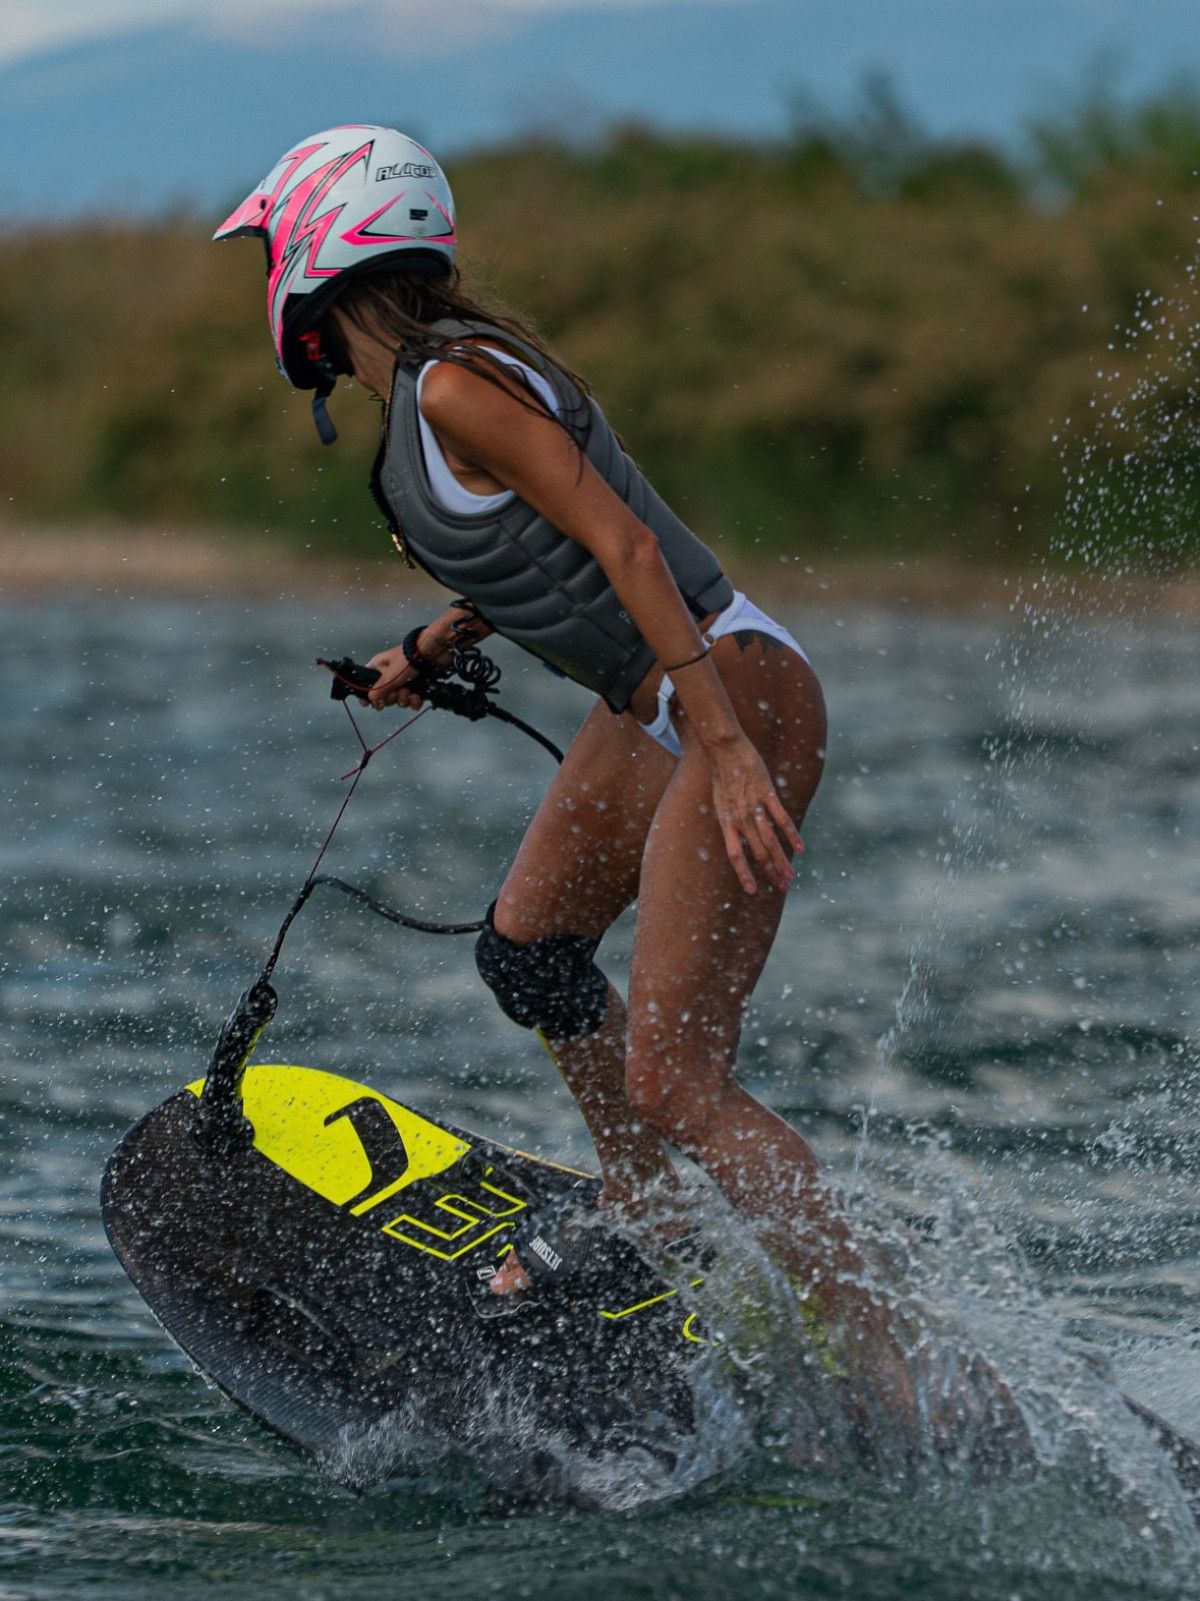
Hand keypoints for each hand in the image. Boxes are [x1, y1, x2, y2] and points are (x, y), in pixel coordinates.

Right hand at [365, 644, 423, 709]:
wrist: (434, 652)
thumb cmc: (410, 656)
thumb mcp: (391, 675)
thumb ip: (380, 689)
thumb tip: (372, 698)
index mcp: (380, 667)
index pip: (369, 683)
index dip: (370, 694)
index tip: (373, 703)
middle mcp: (391, 673)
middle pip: (385, 695)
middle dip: (392, 697)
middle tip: (396, 692)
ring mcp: (404, 679)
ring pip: (399, 698)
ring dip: (404, 699)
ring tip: (409, 692)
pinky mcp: (417, 685)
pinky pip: (412, 699)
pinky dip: (415, 701)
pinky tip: (417, 697)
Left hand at [707, 736, 801, 893]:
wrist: (724, 749)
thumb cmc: (722, 775)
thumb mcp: (720, 802)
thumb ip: (731, 821)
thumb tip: (740, 839)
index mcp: (726, 821)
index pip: (735, 855)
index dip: (743, 874)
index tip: (752, 891)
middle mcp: (739, 818)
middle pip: (757, 853)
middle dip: (770, 872)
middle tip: (782, 888)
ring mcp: (754, 806)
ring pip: (770, 840)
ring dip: (782, 860)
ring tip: (790, 876)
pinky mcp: (767, 793)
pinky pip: (781, 818)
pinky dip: (791, 834)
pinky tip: (800, 847)